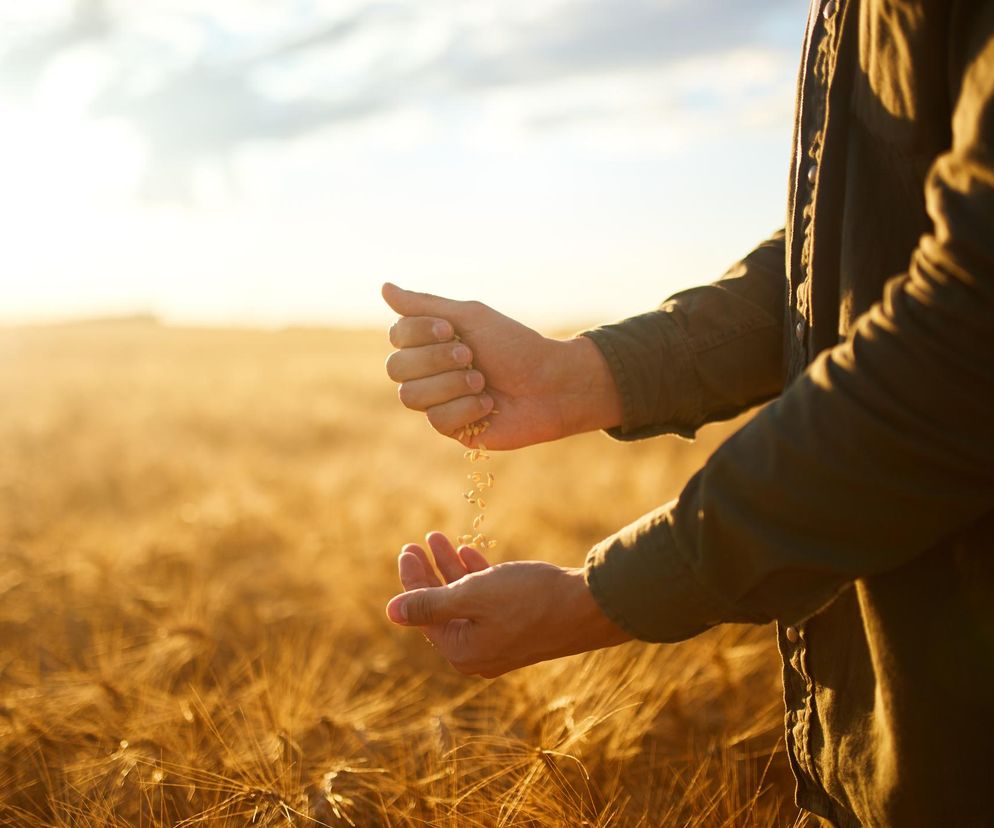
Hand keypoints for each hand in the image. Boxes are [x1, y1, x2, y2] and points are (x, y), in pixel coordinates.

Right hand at [382, 283, 622, 448]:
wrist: (552, 383)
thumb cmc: (515, 346)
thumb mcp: (472, 317)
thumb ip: (426, 305)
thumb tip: (383, 287)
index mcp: (430, 342)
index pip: (397, 337)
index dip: (419, 334)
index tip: (451, 330)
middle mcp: (429, 372)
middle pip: (396, 368)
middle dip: (435, 360)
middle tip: (470, 355)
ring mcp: (438, 402)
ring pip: (411, 396)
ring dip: (451, 384)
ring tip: (483, 381)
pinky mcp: (453, 429)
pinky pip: (437, 420)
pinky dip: (466, 408)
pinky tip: (489, 404)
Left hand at [385, 532, 631, 677]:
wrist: (588, 606)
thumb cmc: (530, 598)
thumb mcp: (474, 596)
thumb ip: (431, 603)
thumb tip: (391, 612)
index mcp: (462, 651)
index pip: (424, 613)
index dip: (412, 579)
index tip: (406, 550)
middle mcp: (478, 653)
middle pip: (441, 608)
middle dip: (428, 573)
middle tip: (416, 544)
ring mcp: (499, 641)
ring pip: (465, 601)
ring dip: (451, 570)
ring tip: (439, 539)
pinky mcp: (519, 627)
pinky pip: (487, 603)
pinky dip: (476, 578)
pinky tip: (470, 552)